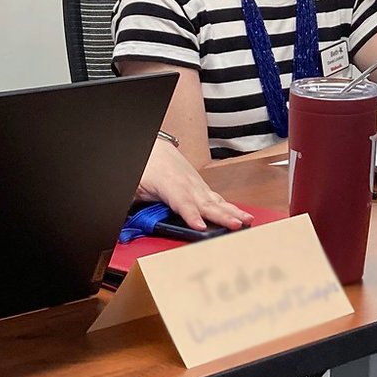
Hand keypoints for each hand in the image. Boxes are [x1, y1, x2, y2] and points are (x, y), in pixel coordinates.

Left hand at [137, 140, 251, 230]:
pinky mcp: (201, 186)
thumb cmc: (146, 166)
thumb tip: (130, 223)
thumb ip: (135, 203)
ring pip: (215, 200)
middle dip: (222, 215)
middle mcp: (187, 183)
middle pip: (205, 202)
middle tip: (236, 226)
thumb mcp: (135, 186)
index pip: (182, 202)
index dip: (192, 215)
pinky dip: (230, 207)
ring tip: (246, 221)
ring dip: (232, 211)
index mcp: (169, 183)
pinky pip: (217, 198)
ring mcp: (196, 184)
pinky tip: (240, 216)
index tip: (200, 227)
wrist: (155, 148)